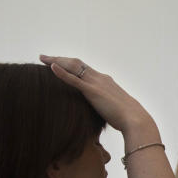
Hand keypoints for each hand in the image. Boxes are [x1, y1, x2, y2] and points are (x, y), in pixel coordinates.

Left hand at [39, 55, 153, 134]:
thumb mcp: (114, 109)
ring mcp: (96, 83)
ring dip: (57, 61)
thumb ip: (106, 106)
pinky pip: (74, 79)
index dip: (70, 64)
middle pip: (76, 63)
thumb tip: (103, 113)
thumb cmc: (127, 119)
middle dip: (60, 59)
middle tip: (44, 58)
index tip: (59, 63)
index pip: (84, 68)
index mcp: (105, 81)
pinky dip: (61, 72)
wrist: (135, 120)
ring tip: (43, 59)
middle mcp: (100, 78)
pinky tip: (50, 67)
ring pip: (73, 66)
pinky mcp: (92, 91)